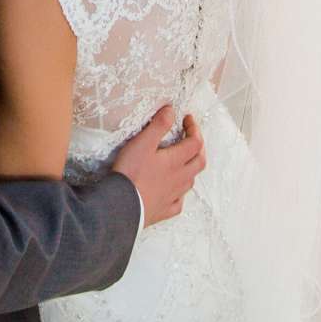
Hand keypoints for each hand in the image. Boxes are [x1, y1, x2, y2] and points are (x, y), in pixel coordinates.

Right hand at [109, 104, 204, 227]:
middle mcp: (179, 178)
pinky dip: (179, 194)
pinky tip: (174, 192)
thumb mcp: (143, 142)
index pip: (195, 142)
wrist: (121, 206)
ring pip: (190, 181)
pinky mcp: (163, 210)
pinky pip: (178, 202)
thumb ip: (159, 125)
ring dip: (191, 168)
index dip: (194, 128)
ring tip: (184, 161)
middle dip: (198, 147)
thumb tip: (172, 111)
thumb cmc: (131, 173)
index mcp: (176, 161)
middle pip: (199, 161)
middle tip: (191, 137)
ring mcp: (173, 196)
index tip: (187, 119)